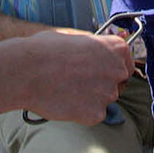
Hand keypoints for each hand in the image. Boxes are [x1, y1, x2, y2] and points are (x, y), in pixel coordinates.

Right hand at [16, 29, 133, 125]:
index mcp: (116, 48)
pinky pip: (93, 114)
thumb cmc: (46, 50)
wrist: (27, 70)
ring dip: (91, 97)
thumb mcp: (77, 38)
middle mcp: (117, 71)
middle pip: (118, 83)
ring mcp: (108, 94)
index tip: (103, 70)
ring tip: (66, 89)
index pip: (125, 62)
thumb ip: (95, 48)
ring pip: (104, 99)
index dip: (113, 68)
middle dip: (103, 84)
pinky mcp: (96, 114)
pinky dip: (81, 111)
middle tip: (80, 82)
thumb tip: (98, 52)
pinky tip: (65, 101)